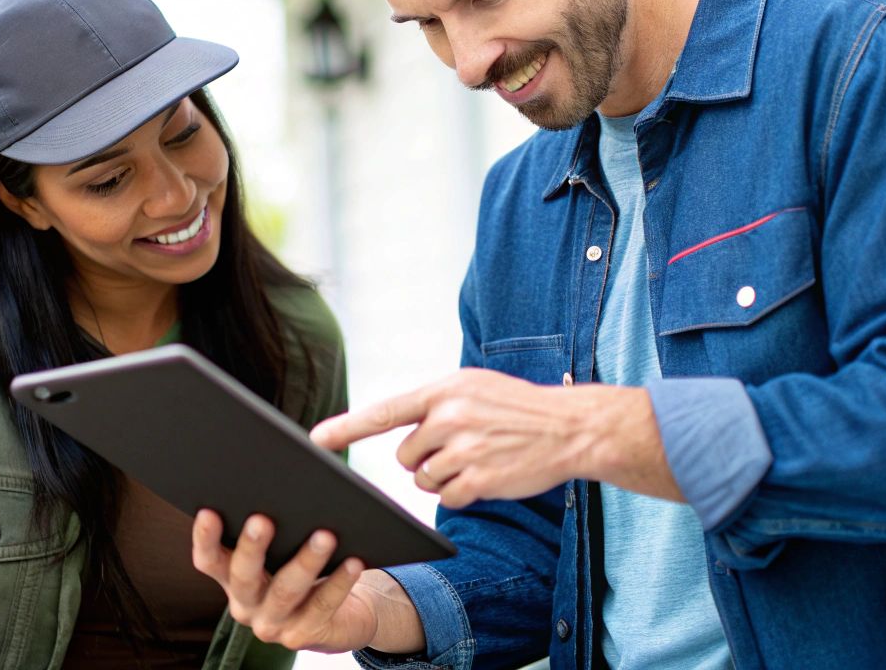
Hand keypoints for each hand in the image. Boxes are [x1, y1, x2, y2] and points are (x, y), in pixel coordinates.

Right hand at [190, 510, 424, 653]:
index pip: (209, 560)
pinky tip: (353, 561)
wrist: (336, 618)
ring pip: (286, 591)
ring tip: (324, 535)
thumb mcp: (283, 548)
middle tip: (262, 520)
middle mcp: (245, 605)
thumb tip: (289, 474)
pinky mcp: (302, 636)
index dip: (205, 538)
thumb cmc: (302, 567)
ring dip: (305, 561)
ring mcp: (272, 624)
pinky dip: (339, 582)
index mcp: (231, 579)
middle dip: (252, 547)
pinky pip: (322, 606)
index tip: (209, 511)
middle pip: (243, 576)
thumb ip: (276, 520)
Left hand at [310, 368, 682, 505]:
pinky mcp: (479, 480)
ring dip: (444, 477)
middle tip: (460, 448)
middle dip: (425, 459)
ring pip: (424, 479)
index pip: (385, 411)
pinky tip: (490, 475)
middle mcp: (449, 416)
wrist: (570, 427)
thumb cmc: (519, 408)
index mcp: (444, 390)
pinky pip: (449, 497)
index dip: (347, 427)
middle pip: (405, 456)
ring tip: (479, 458)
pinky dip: (465, 493)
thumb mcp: (475, 388)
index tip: (316, 440)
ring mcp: (464, 449)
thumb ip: (437, 404)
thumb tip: (400, 434)